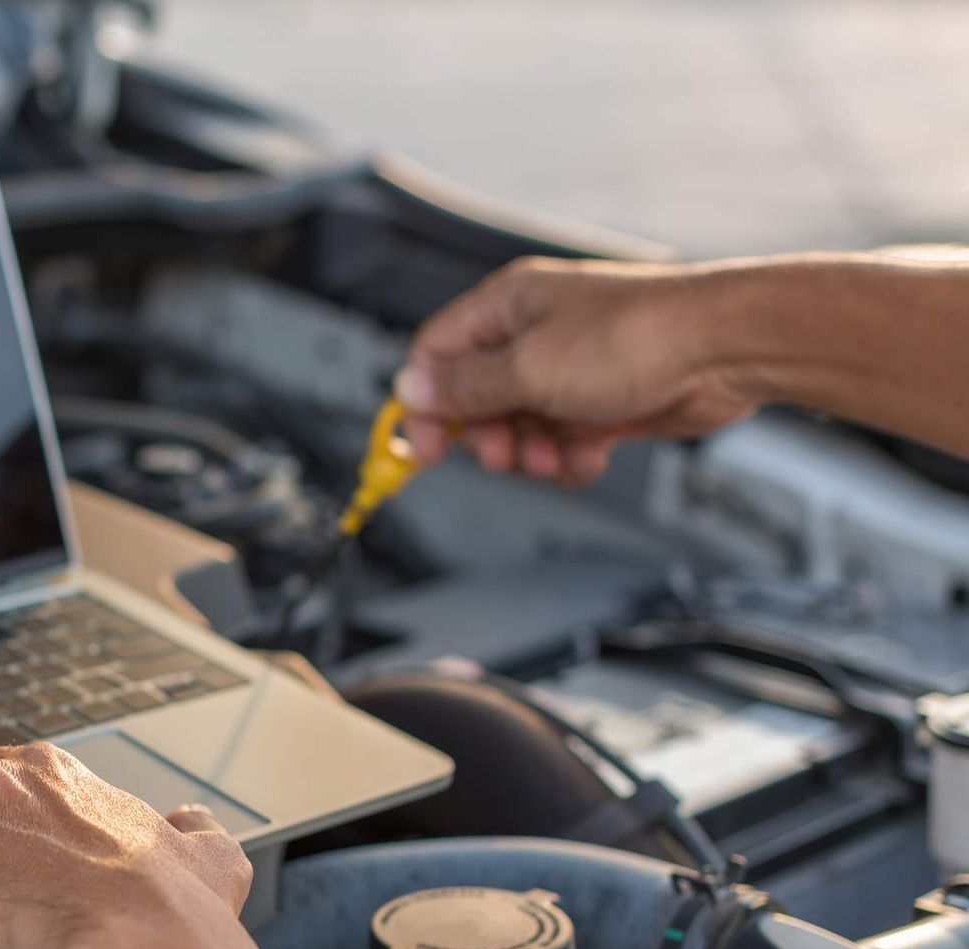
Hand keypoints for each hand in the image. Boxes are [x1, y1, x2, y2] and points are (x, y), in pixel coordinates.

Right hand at [395, 256, 759, 483]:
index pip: (437, 354)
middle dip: (488, 436)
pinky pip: (563, 439)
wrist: (726, 349)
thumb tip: (409, 389)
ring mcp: (571, 367)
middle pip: (477, 398)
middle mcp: (535, 333)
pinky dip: (570, 455)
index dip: (424, 404)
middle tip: (503, 456)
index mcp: (508, 306)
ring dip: (532, 452)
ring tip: (555, 455)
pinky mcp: (604, 399)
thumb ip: (464, 386)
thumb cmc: (635, 339)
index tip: (425, 448)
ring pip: (521, 426)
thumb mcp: (528, 367)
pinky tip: (591, 454)